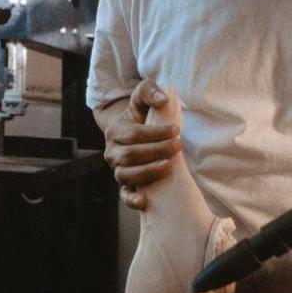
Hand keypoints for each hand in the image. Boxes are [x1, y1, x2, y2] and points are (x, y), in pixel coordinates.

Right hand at [100, 79, 182, 210]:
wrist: (139, 133)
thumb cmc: (143, 114)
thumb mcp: (144, 97)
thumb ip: (150, 91)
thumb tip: (163, 100)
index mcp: (114, 131)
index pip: (134, 134)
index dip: (156, 133)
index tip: (176, 130)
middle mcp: (112, 153)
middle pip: (132, 155)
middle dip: (157, 150)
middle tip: (179, 145)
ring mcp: (118, 171)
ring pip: (127, 175)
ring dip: (149, 172)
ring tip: (169, 165)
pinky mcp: (125, 186)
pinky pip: (124, 196)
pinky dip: (132, 200)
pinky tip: (144, 201)